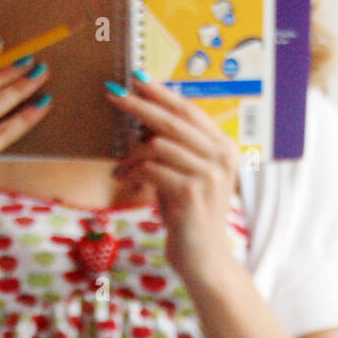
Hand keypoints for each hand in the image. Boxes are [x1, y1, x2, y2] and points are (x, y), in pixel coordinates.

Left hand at [107, 74, 242, 286]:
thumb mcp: (186, 176)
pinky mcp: (190, 193)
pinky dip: (133, 174)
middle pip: (172, 120)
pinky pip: (151, 169)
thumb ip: (174, 148)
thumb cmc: (189, 217)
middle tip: (112, 93)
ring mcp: (208, 175)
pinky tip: (127, 185)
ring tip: (122, 170)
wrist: (204, 259)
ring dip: (131, 155)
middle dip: (138, 104)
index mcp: (224, 148)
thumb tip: (143, 117)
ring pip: (157, 144)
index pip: (189, 110)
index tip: (136, 78)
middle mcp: (221, 158)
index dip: (161, 92)